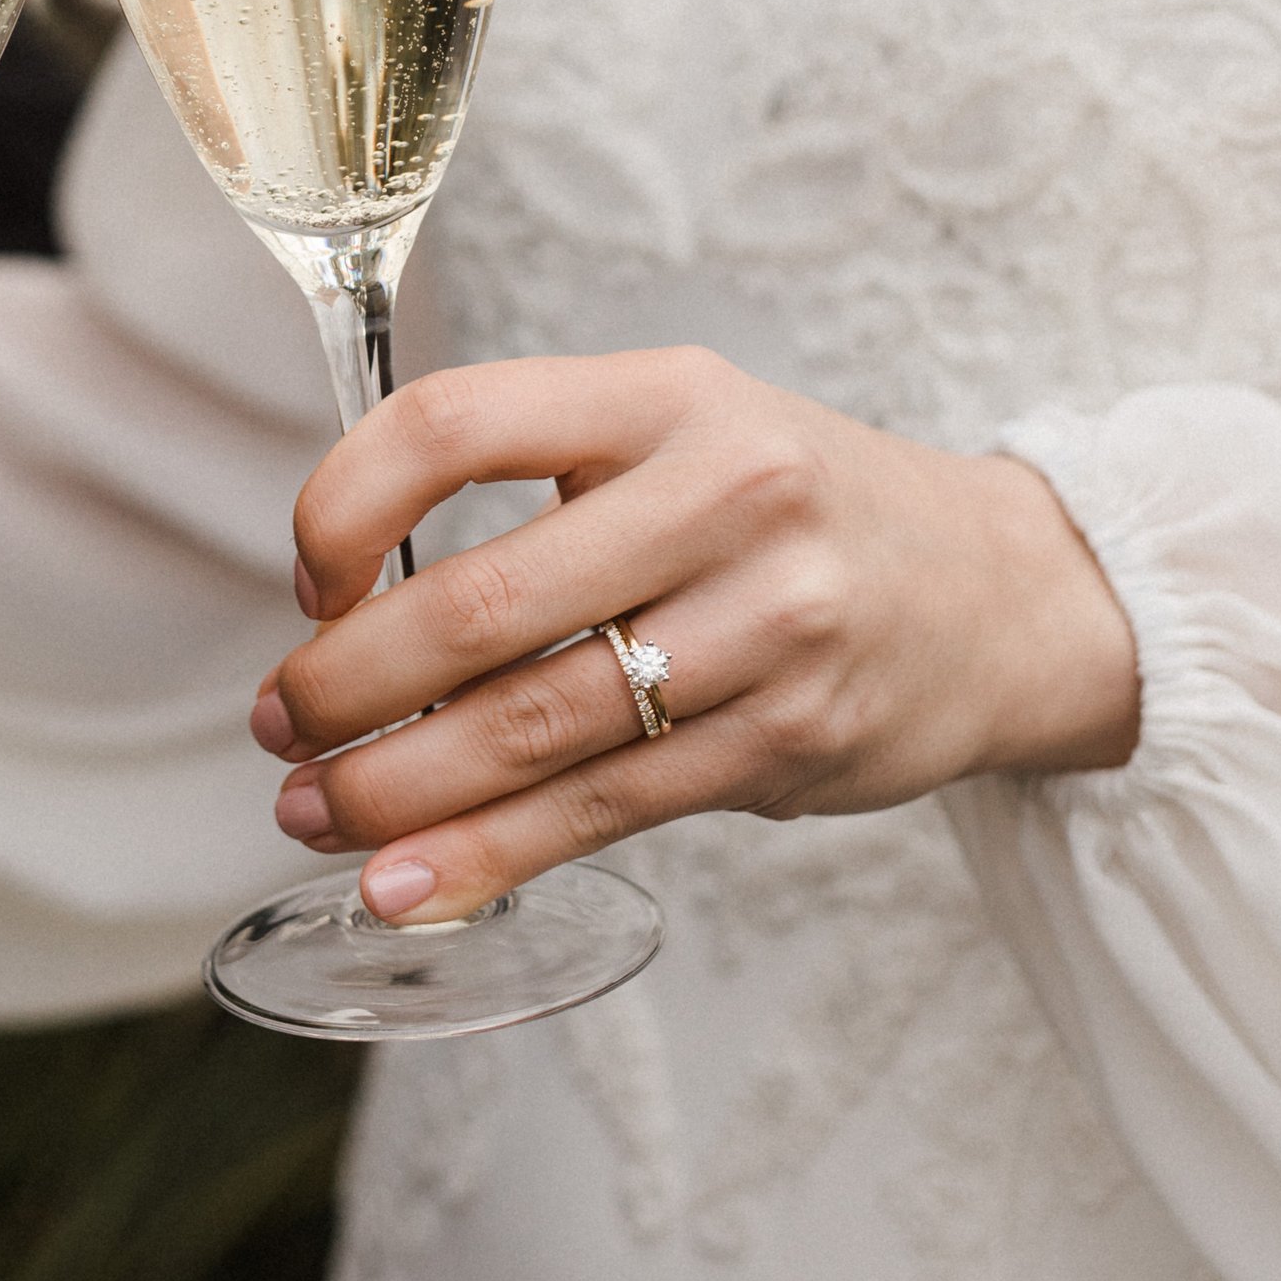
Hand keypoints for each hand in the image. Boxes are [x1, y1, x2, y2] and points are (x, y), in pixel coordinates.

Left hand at [250, 346, 1139, 925]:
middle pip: (482, 604)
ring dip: (396, 788)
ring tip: (311, 811)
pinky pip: (602, 810)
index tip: (307, 576)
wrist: (1002, 592)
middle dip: (348, 682)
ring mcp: (765, 627)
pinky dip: (487, 856)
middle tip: (277, 722)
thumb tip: (349, 592)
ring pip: (535, 726)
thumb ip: (541, 478)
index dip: (347, 503)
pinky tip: (406, 885)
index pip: (456, 422)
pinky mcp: (786, 743)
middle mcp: (722, 496)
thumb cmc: (793, 507)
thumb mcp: (679, 432)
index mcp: (666, 395)